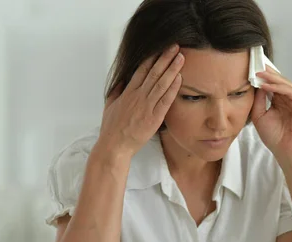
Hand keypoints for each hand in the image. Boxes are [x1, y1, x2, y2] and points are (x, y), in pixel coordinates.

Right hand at [96, 44, 184, 158]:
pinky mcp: (154, 118)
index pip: (141, 70)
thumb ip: (117, 91)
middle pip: (154, 72)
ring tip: (181, 57)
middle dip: (165, 58)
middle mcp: (138, 96)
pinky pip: (165, 100)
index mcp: (128, 92)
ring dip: (172, 69)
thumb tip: (122, 80)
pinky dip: (172, 88)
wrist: (114, 145)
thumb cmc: (111, 127)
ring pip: (161, 83)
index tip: (161, 49)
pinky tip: (179, 78)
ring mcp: (146, 106)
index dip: (152, 58)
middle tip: (175, 46)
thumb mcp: (110, 105)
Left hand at [250, 68, 291, 162]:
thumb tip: (256, 84)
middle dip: (266, 72)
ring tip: (258, 73)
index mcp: (279, 100)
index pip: (271, 84)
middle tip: (254, 64)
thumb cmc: (274, 137)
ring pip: (284, 84)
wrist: (285, 151)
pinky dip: (278, 87)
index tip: (249, 67)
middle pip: (278, 80)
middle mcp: (289, 98)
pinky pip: (290, 92)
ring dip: (271, 78)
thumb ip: (258, 100)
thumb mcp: (259, 115)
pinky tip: (266, 85)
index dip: (262, 76)